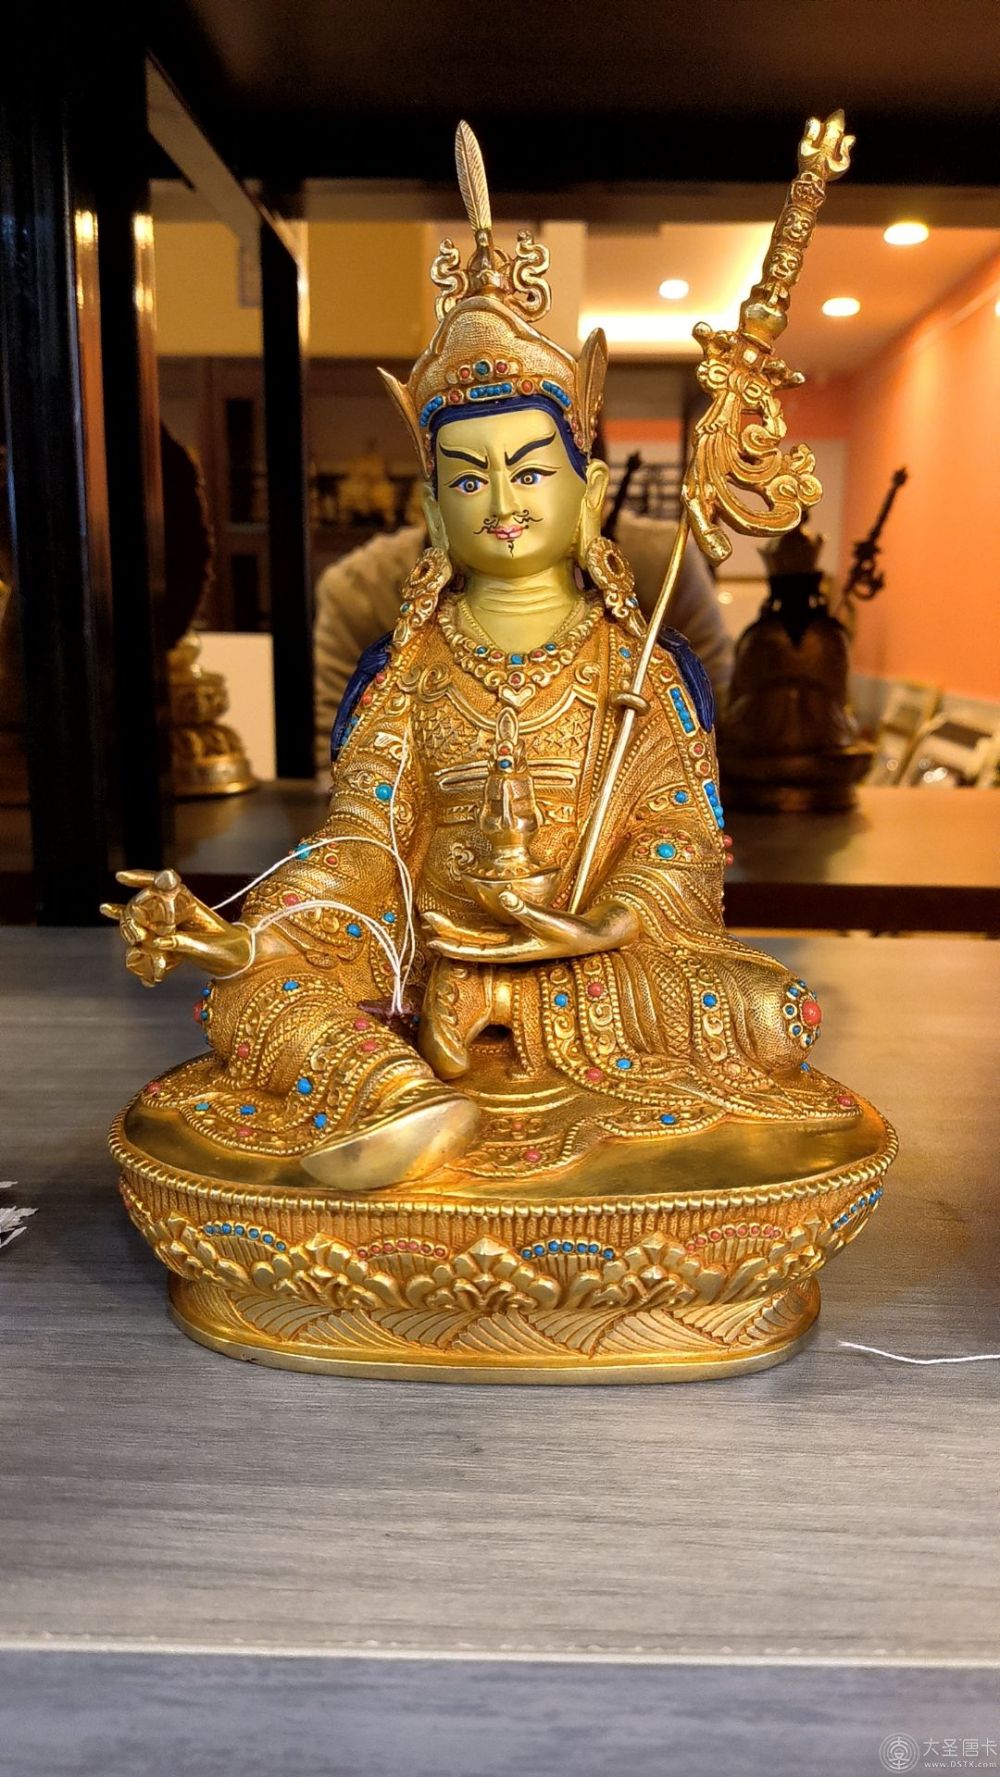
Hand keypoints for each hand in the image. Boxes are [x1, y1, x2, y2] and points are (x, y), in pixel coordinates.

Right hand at [100, 868, 253, 985]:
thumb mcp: (208, 946)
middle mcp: (177, 913)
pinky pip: (149, 947)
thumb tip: (156, 942)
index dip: (140, 878)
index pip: (161, 884)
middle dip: (131, 917)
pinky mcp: (171, 945)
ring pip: (142, 926)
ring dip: (132, 934)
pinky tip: (140, 967)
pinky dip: (141, 956)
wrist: (241, 961)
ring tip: (135, 943)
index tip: (119, 877)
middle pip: (143, 907)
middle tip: (135, 936)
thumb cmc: (231, 948)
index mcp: (188, 903)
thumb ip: (181, 943)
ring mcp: (172, 928)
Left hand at [422, 888, 637, 963]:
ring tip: (434, 920)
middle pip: (471, 942)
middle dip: (447, 933)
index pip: (477, 951)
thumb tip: (503, 895)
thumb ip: (526, 911)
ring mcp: (514, 939)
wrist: (595, 936)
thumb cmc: (574, 932)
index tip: (432, 941)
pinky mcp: (520, 930)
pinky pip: (490, 928)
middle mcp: (510, 947)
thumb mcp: (551, 921)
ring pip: (477, 935)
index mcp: (515, 951)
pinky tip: (460, 918)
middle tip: (425, 920)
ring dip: (456, 929)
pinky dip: (473, 924)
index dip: (453, 947)